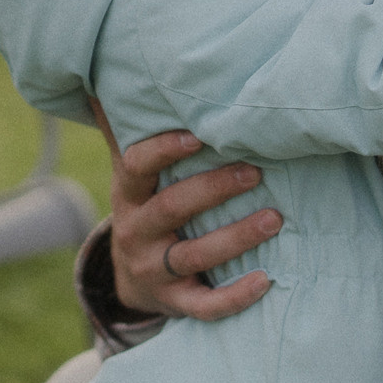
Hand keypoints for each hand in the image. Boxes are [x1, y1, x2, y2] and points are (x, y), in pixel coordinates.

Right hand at [96, 103, 280, 320]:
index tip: (199, 134)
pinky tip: (266, 281)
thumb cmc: (148, 208)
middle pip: (172, 209)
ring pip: (194, 256)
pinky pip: (204, 306)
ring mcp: (155, 270)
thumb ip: (129, 130)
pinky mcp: (175, 303)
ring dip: (236, 237)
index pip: (136, 167)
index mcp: (129, 195)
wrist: (133, 280)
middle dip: (214, 189)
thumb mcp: (134, 174)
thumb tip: (107, 77)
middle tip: (257, 171)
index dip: (164, 150)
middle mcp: (136, 233)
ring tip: (275, 218)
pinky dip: (234, 297)